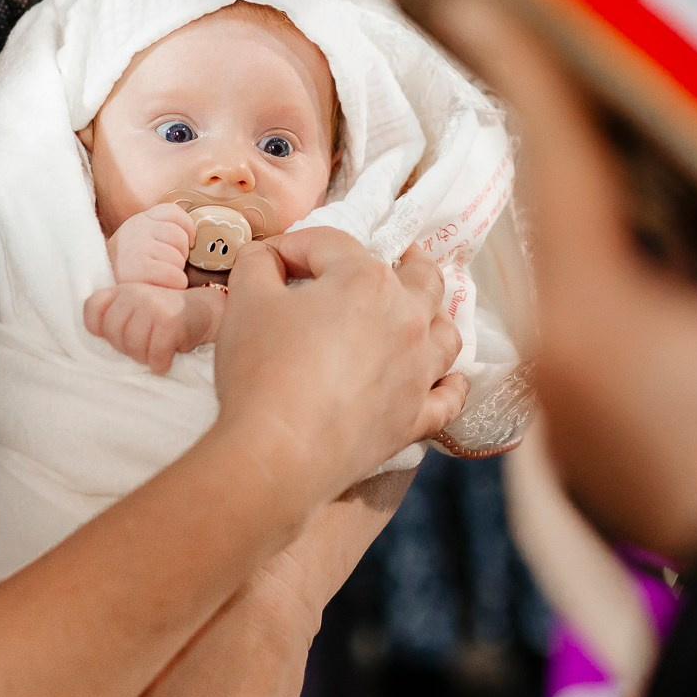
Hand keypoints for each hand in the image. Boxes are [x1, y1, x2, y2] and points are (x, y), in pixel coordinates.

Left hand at [84, 283, 227, 373]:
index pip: (93, 307)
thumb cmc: (169, 316)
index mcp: (123, 290)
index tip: (118, 336)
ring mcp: (152, 305)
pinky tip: (166, 361)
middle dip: (127, 348)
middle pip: (112, 333)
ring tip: (156, 352)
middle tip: (144, 347)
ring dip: (145, 358)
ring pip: (133, 346)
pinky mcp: (169, 321)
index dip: (98, 328)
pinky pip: (155, 353)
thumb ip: (118, 318)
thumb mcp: (139, 309)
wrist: (207, 310)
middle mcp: (135, 293)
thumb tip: (101, 343)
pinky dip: (160, 363)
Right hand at [108, 204, 200, 287]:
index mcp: (140, 220)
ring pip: (178, 258)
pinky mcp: (138, 268)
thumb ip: (163, 232)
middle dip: (180, 256)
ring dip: (176, 272)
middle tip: (165, 267)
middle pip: (180, 237)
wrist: (104, 290)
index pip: (173, 212)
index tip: (184, 244)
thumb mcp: (143, 243)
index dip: (186, 228)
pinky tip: (160, 287)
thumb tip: (196, 237)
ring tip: (158, 278)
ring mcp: (136, 247)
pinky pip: (175, 275)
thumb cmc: (131, 271)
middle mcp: (135, 229)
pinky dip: (174, 285)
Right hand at [213, 228, 466, 504]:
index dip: (296, 247)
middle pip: (419, 276)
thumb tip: (270, 258)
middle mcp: (407, 318)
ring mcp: (419, 369)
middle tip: (394, 258)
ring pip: (445, 332)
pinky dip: (450, 384)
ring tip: (421, 316)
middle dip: (403, 261)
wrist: (279, 452)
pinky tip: (444, 380)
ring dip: (434, 318)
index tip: (272, 261)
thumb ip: (259, 264)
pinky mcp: (417, 416)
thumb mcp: (245, 300)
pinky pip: (450, 396)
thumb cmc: (262, 371)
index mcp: (366, 280)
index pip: (332, 245)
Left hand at [434, 0, 696, 564]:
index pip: (555, 170)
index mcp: (597, 328)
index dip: (529, 75)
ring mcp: (585, 423)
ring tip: (690, 175)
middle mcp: (565, 377)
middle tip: (624, 83)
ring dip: (639, 228)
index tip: (481, 4)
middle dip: (603, 153)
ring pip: (600, 284)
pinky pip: (621, 340)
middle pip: (575, 227)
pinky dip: (658, 292)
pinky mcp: (619, 452)